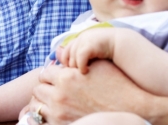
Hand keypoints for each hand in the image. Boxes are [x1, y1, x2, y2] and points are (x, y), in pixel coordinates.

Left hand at [29, 61, 156, 124]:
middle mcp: (60, 94)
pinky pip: (42, 121)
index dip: (50, 75)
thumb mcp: (98, 66)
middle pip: (38, 89)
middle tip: (53, 91)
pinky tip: (56, 115)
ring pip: (36, 106)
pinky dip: (46, 118)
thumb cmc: (117, 85)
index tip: (56, 79)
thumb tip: (58, 50)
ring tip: (52, 104)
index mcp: (67, 76)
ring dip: (43, 103)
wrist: (131, 110)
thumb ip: (75, 57)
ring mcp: (59, 113)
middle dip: (45, 88)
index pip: (44, 72)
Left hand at [56, 28, 115, 73]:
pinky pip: (80, 58)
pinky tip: (86, 71)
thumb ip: (81, 57)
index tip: (70, 72)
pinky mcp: (89, 45)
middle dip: (71, 66)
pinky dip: (81, 66)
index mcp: (80, 39)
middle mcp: (80, 37)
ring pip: (73, 57)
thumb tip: (69, 66)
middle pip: (67, 55)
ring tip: (82, 74)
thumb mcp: (93, 54)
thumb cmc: (109, 53)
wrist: (123, 45)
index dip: (66, 62)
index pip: (65, 51)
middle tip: (75, 75)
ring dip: (76, 67)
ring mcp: (84, 40)